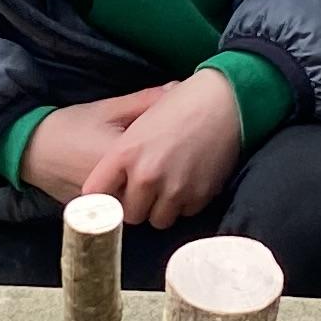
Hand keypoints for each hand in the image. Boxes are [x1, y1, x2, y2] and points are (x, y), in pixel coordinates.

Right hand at [18, 87, 166, 206]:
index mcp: (121, 158)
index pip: (165, 162)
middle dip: (167, 179)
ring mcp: (106, 206)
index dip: (178, 155)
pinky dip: (134, 201)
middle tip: (173, 163)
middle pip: (157, 192)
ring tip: (156, 177)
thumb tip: (177, 88)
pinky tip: (135, 187)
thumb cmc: (71, 126)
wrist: (33, 150)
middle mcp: (115, 187)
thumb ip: (145, 101)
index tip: (185, 144)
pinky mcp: (99, 216)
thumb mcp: (109, 109)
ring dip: (151, 194)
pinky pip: (126, 214)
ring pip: (143, 207)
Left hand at [82, 67, 243, 229]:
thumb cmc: (179, 104)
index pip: (96, 193)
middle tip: (145, 190)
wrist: (224, 100)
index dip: (101, 198)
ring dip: (161, 208)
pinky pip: (185, 213)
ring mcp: (174, 188)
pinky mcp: (199, 196)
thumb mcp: (138, 118)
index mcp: (125, 153)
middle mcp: (146, 175)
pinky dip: (185, 203)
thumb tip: (105, 183)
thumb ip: (118, 154)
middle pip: (130, 214)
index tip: (106, 199)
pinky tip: (189, 181)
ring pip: (158, 220)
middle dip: (136, 205)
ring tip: (168, 186)